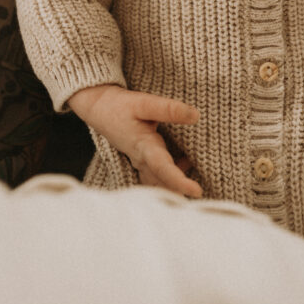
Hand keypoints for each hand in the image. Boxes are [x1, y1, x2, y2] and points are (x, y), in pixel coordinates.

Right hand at [68, 84, 202, 198]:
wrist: (99, 109)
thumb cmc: (120, 106)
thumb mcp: (144, 103)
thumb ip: (168, 109)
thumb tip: (195, 116)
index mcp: (143, 147)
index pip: (163, 168)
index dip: (179, 182)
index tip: (197, 191)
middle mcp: (142, 160)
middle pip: (163, 185)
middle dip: (180, 196)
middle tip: (203, 201)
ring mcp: (141, 163)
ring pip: (159, 184)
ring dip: (175, 190)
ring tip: (196, 189)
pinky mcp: (142, 160)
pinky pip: (157, 177)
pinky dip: (170, 178)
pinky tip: (186, 163)